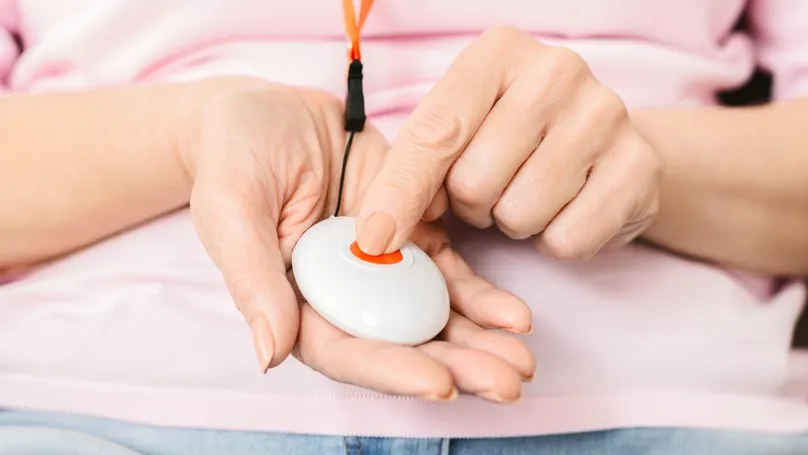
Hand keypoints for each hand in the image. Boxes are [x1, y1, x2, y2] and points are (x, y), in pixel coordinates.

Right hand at [181, 77, 533, 400]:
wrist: (267, 112)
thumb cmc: (233, 157)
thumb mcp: (231, 209)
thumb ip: (252, 278)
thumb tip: (269, 355)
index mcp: (296, 303)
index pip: (345, 350)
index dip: (392, 370)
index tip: (439, 384)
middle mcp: (344, 295)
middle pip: (402, 344)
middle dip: (455, 367)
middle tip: (507, 383)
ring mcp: (382, 267)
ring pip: (433, 316)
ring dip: (480, 342)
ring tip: (523, 360)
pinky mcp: (411, 235)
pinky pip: (450, 271)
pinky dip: (482, 295)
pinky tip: (514, 315)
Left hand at [355, 26, 661, 259]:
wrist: (604, 144)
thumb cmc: (513, 139)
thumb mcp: (458, 133)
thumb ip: (414, 169)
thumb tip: (375, 233)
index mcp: (498, 54)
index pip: (436, 131)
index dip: (399, 193)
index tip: (373, 240)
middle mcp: (557, 71)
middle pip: (474, 180)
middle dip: (470, 204)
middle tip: (491, 188)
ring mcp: (606, 115)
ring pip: (520, 214)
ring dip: (512, 223)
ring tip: (528, 193)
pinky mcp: (639, 167)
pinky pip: (567, 240)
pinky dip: (554, 241)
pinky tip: (564, 209)